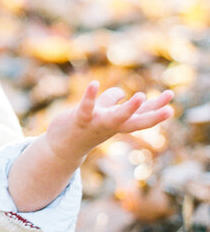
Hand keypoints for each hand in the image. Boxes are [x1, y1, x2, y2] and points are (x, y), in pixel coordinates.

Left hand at [45, 81, 173, 161]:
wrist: (61, 147)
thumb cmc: (83, 128)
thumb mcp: (100, 113)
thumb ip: (111, 104)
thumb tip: (120, 93)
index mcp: (118, 124)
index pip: (141, 116)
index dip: (156, 108)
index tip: (172, 97)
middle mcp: (111, 126)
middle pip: (136, 122)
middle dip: (153, 116)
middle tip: (170, 109)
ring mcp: (96, 124)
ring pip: (114, 118)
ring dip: (128, 109)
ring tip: (139, 95)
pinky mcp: (79, 120)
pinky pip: (86, 108)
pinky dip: (90, 96)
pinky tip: (93, 84)